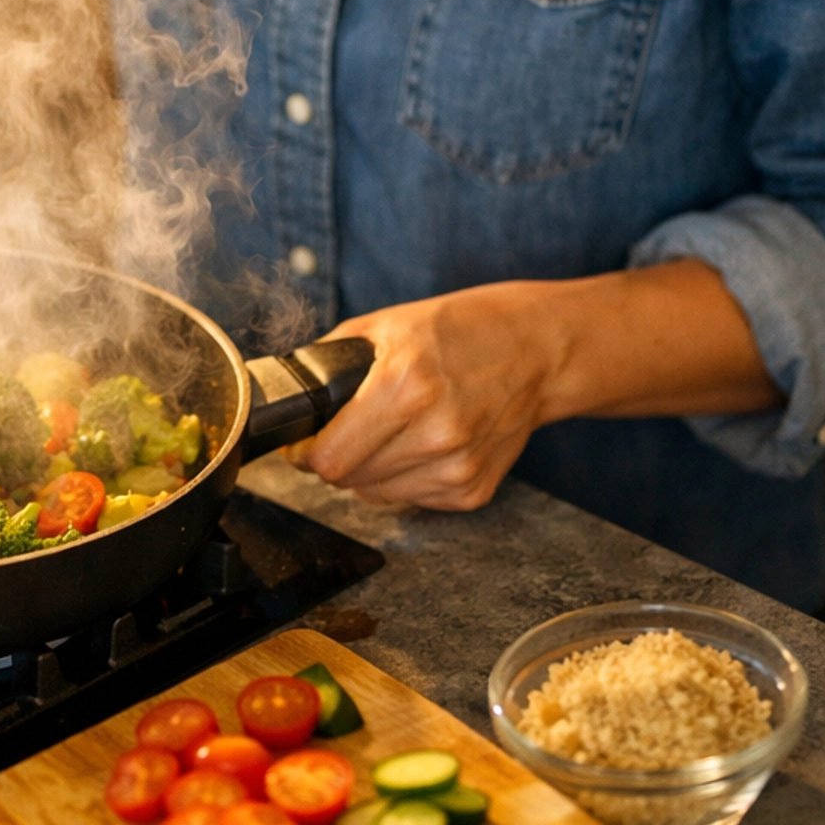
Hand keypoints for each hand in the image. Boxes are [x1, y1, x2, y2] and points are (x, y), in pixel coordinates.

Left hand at [293, 284, 560, 512]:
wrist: (536, 349)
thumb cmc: (459, 330)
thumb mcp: (384, 325)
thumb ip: (329, 362)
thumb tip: (289, 399)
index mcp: (404, 386)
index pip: (328, 459)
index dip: (307, 451)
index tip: (307, 440)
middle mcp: (434, 433)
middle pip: (348, 480)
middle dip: (337, 457)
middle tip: (350, 428)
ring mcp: (458, 467)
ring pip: (376, 495)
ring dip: (372, 470)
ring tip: (394, 429)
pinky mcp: (474, 490)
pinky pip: (412, 499)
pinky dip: (406, 477)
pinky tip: (424, 442)